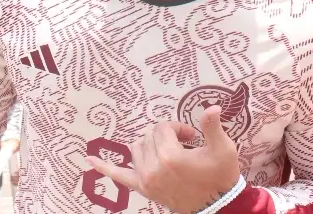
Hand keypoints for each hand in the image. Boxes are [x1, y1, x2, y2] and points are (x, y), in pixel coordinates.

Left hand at [85, 106, 240, 213]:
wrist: (217, 207)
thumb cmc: (220, 176)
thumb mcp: (222, 149)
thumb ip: (212, 127)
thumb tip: (211, 107)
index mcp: (171, 157)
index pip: (164, 128)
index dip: (178, 128)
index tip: (192, 136)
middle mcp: (153, 168)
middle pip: (150, 136)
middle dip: (166, 136)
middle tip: (185, 144)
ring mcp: (146, 179)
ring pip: (137, 149)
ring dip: (150, 145)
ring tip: (167, 151)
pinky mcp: (143, 188)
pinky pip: (119, 176)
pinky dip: (105, 168)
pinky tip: (90, 160)